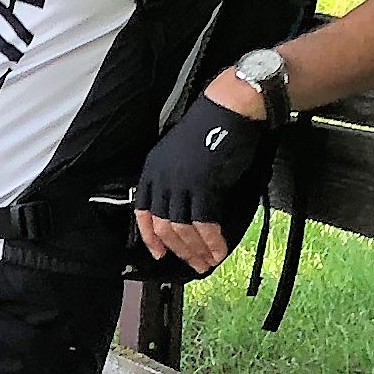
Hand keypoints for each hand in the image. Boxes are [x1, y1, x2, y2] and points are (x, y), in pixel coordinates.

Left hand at [131, 89, 275, 275]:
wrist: (230, 108)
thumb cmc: (213, 127)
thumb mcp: (183, 154)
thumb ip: (179, 180)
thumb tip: (188, 210)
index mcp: (153, 169)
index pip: (143, 212)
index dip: (149, 237)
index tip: (159, 254)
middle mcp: (161, 178)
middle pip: (163, 226)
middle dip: (178, 250)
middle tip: (193, 265)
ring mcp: (181, 182)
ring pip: (181, 229)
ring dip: (195, 250)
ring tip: (208, 261)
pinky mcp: (203, 185)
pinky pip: (203, 223)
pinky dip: (211, 241)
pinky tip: (219, 250)